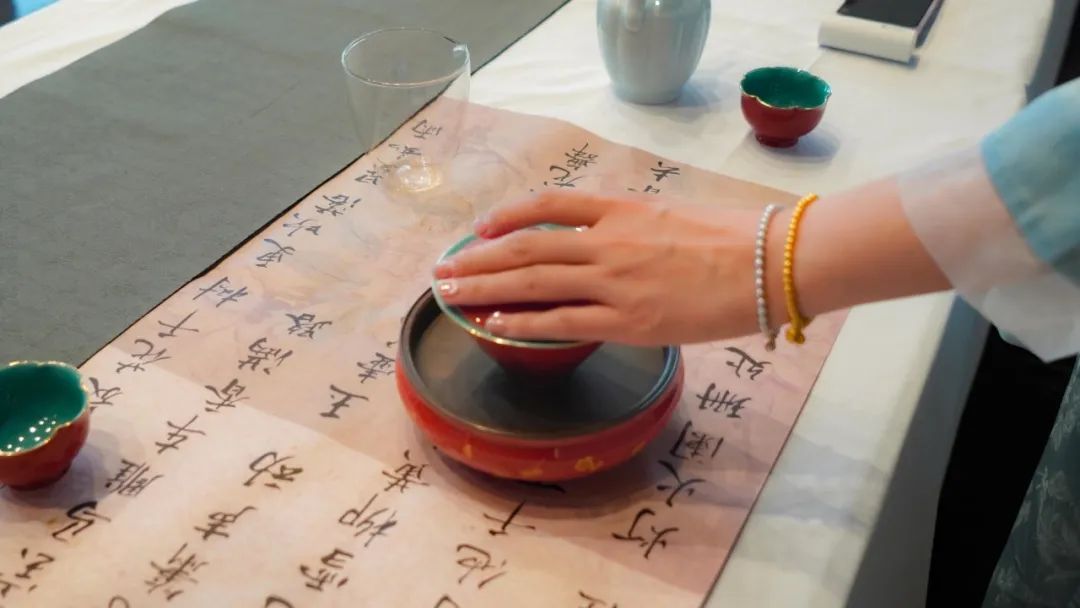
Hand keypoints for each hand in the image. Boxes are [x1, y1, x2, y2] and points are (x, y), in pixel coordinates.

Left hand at [432, 191, 773, 345]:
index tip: (481, 227)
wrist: (772, 261)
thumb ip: (632, 226)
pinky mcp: (628, 320)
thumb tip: (604, 241)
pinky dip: (521, 323)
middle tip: (443, 270)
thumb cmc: (734, 237)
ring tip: (449, 295)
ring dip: (484, 288)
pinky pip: (561, 321)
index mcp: (621, 209)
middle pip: (526, 245)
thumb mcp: (673, 215)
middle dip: (478, 259)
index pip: (549, 204)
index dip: (507, 215)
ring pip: (532, 282)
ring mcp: (614, 281)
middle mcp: (608, 240)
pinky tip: (493, 325)